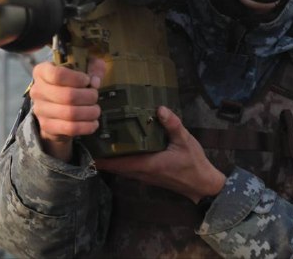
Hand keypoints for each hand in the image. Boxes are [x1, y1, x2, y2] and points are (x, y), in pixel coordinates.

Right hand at [29, 57, 105, 161]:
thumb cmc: (71, 83)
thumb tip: (95, 81)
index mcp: (42, 71)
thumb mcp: (83, 67)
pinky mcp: (47, 126)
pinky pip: (70, 128)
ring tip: (95, 110)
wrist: (56, 107)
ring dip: (90, 112)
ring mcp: (40, 110)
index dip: (77, 78)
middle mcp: (37, 90)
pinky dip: (86, 126)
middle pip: (67, 95)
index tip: (87, 80)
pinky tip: (93, 122)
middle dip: (88, 96)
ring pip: (70, 113)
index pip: (57, 74)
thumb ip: (93, 67)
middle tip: (95, 96)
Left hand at [94, 106, 225, 203]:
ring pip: (121, 168)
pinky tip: (122, 146)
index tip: (90, 146)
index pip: (118, 163)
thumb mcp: (185, 141)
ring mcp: (144, 176)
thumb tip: (160, 109)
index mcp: (147, 165)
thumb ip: (173, 125)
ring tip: (103, 140)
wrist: (202, 184)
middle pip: (115, 166)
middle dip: (103, 155)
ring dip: (112, 158)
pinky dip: (122, 159)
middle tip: (93, 136)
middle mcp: (142, 172)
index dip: (102, 157)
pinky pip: (129, 168)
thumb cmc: (193, 163)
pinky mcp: (149, 175)